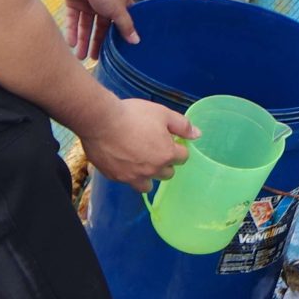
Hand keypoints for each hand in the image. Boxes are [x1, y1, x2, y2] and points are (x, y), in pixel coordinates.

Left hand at [61, 0, 136, 62]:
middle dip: (97, 43)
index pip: (119, 25)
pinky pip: (73, 20)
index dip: (117, 38)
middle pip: (100, 28)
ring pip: (85, 26)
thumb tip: (137, 41)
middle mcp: (104, 6)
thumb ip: (125, 26)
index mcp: (118, 5)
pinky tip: (71, 44)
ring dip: (83, 41)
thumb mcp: (118, 9)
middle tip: (94, 59)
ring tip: (79, 57)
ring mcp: (88, 5)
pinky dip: (71, 31)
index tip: (115, 53)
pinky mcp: (74, 3)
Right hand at [80, 95, 196, 192]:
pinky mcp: (116, 177)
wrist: (100, 121)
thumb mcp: (163, 113)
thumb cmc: (133, 115)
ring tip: (141, 161)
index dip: (177, 147)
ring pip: (147, 185)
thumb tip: (197, 135)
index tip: (170, 140)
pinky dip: (129, 174)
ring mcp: (132, 176)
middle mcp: (152, 170)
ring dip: (149, 175)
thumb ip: (182, 125)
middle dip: (165, 162)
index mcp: (166, 154)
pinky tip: (124, 160)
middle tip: (155, 148)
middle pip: (167, 173)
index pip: (183, 158)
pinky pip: (128, 181)